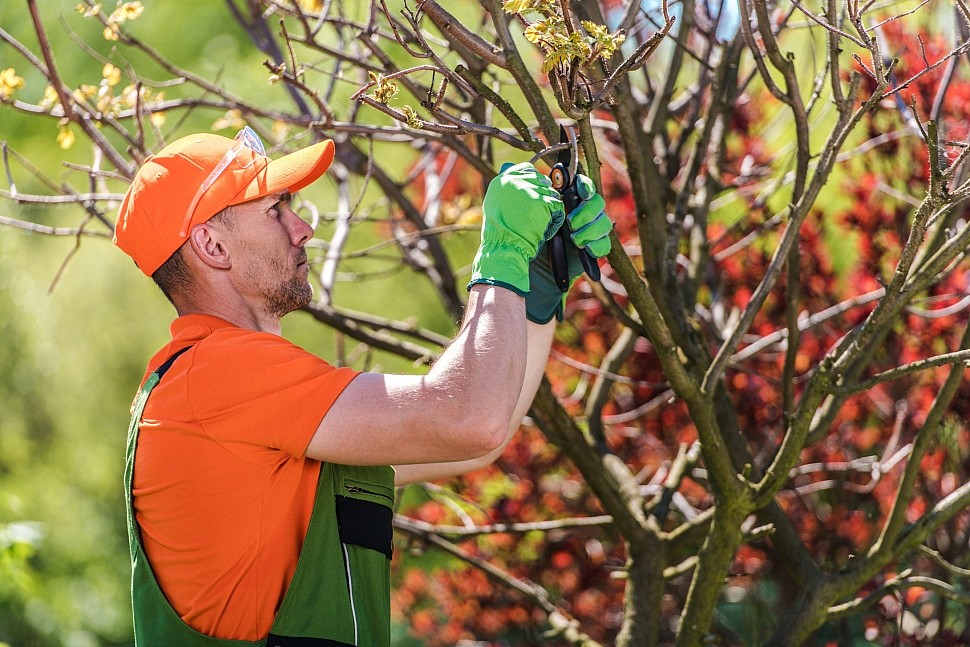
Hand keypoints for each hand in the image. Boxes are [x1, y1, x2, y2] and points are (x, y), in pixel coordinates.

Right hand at [467, 162, 564, 295]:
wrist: (503, 248)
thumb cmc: (499, 233)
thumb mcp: (494, 203)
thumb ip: (505, 186)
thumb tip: (509, 167)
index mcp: (502, 180)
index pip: (527, 169)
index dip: (535, 182)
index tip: (534, 198)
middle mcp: (515, 180)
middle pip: (542, 180)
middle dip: (543, 197)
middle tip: (537, 215)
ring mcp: (529, 190)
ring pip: (552, 193)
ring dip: (549, 210)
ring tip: (538, 224)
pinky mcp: (542, 202)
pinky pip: (558, 206)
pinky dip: (555, 220)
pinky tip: (544, 229)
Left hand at [526, 174, 612, 322]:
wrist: (531, 265)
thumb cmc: (528, 234)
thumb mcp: (522, 210)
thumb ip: (518, 188)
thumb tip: (507, 166)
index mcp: (568, 201)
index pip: (584, 186)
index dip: (585, 186)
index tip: (579, 191)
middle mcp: (582, 214)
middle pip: (598, 204)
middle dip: (586, 212)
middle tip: (570, 222)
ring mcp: (589, 232)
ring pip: (604, 224)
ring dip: (590, 230)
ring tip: (574, 239)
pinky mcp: (592, 250)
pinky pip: (605, 246)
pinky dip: (596, 247)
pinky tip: (584, 249)